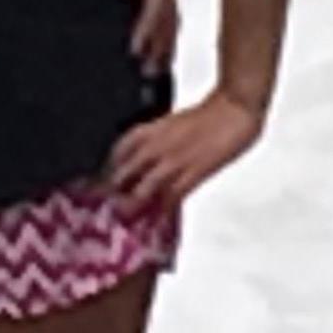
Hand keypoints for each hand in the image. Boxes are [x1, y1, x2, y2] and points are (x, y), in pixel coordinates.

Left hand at [105, 88, 261, 212]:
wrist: (233, 109)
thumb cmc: (208, 114)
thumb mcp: (172, 123)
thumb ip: (157, 140)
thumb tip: (147, 160)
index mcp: (150, 130)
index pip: (118, 150)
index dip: (108, 167)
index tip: (99, 180)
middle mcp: (156, 145)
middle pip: (125, 172)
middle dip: (115, 191)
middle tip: (107, 206)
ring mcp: (174, 161)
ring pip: (144, 187)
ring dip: (134, 204)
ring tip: (126, 219)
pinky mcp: (193, 173)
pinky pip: (172, 197)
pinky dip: (164, 211)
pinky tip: (157, 223)